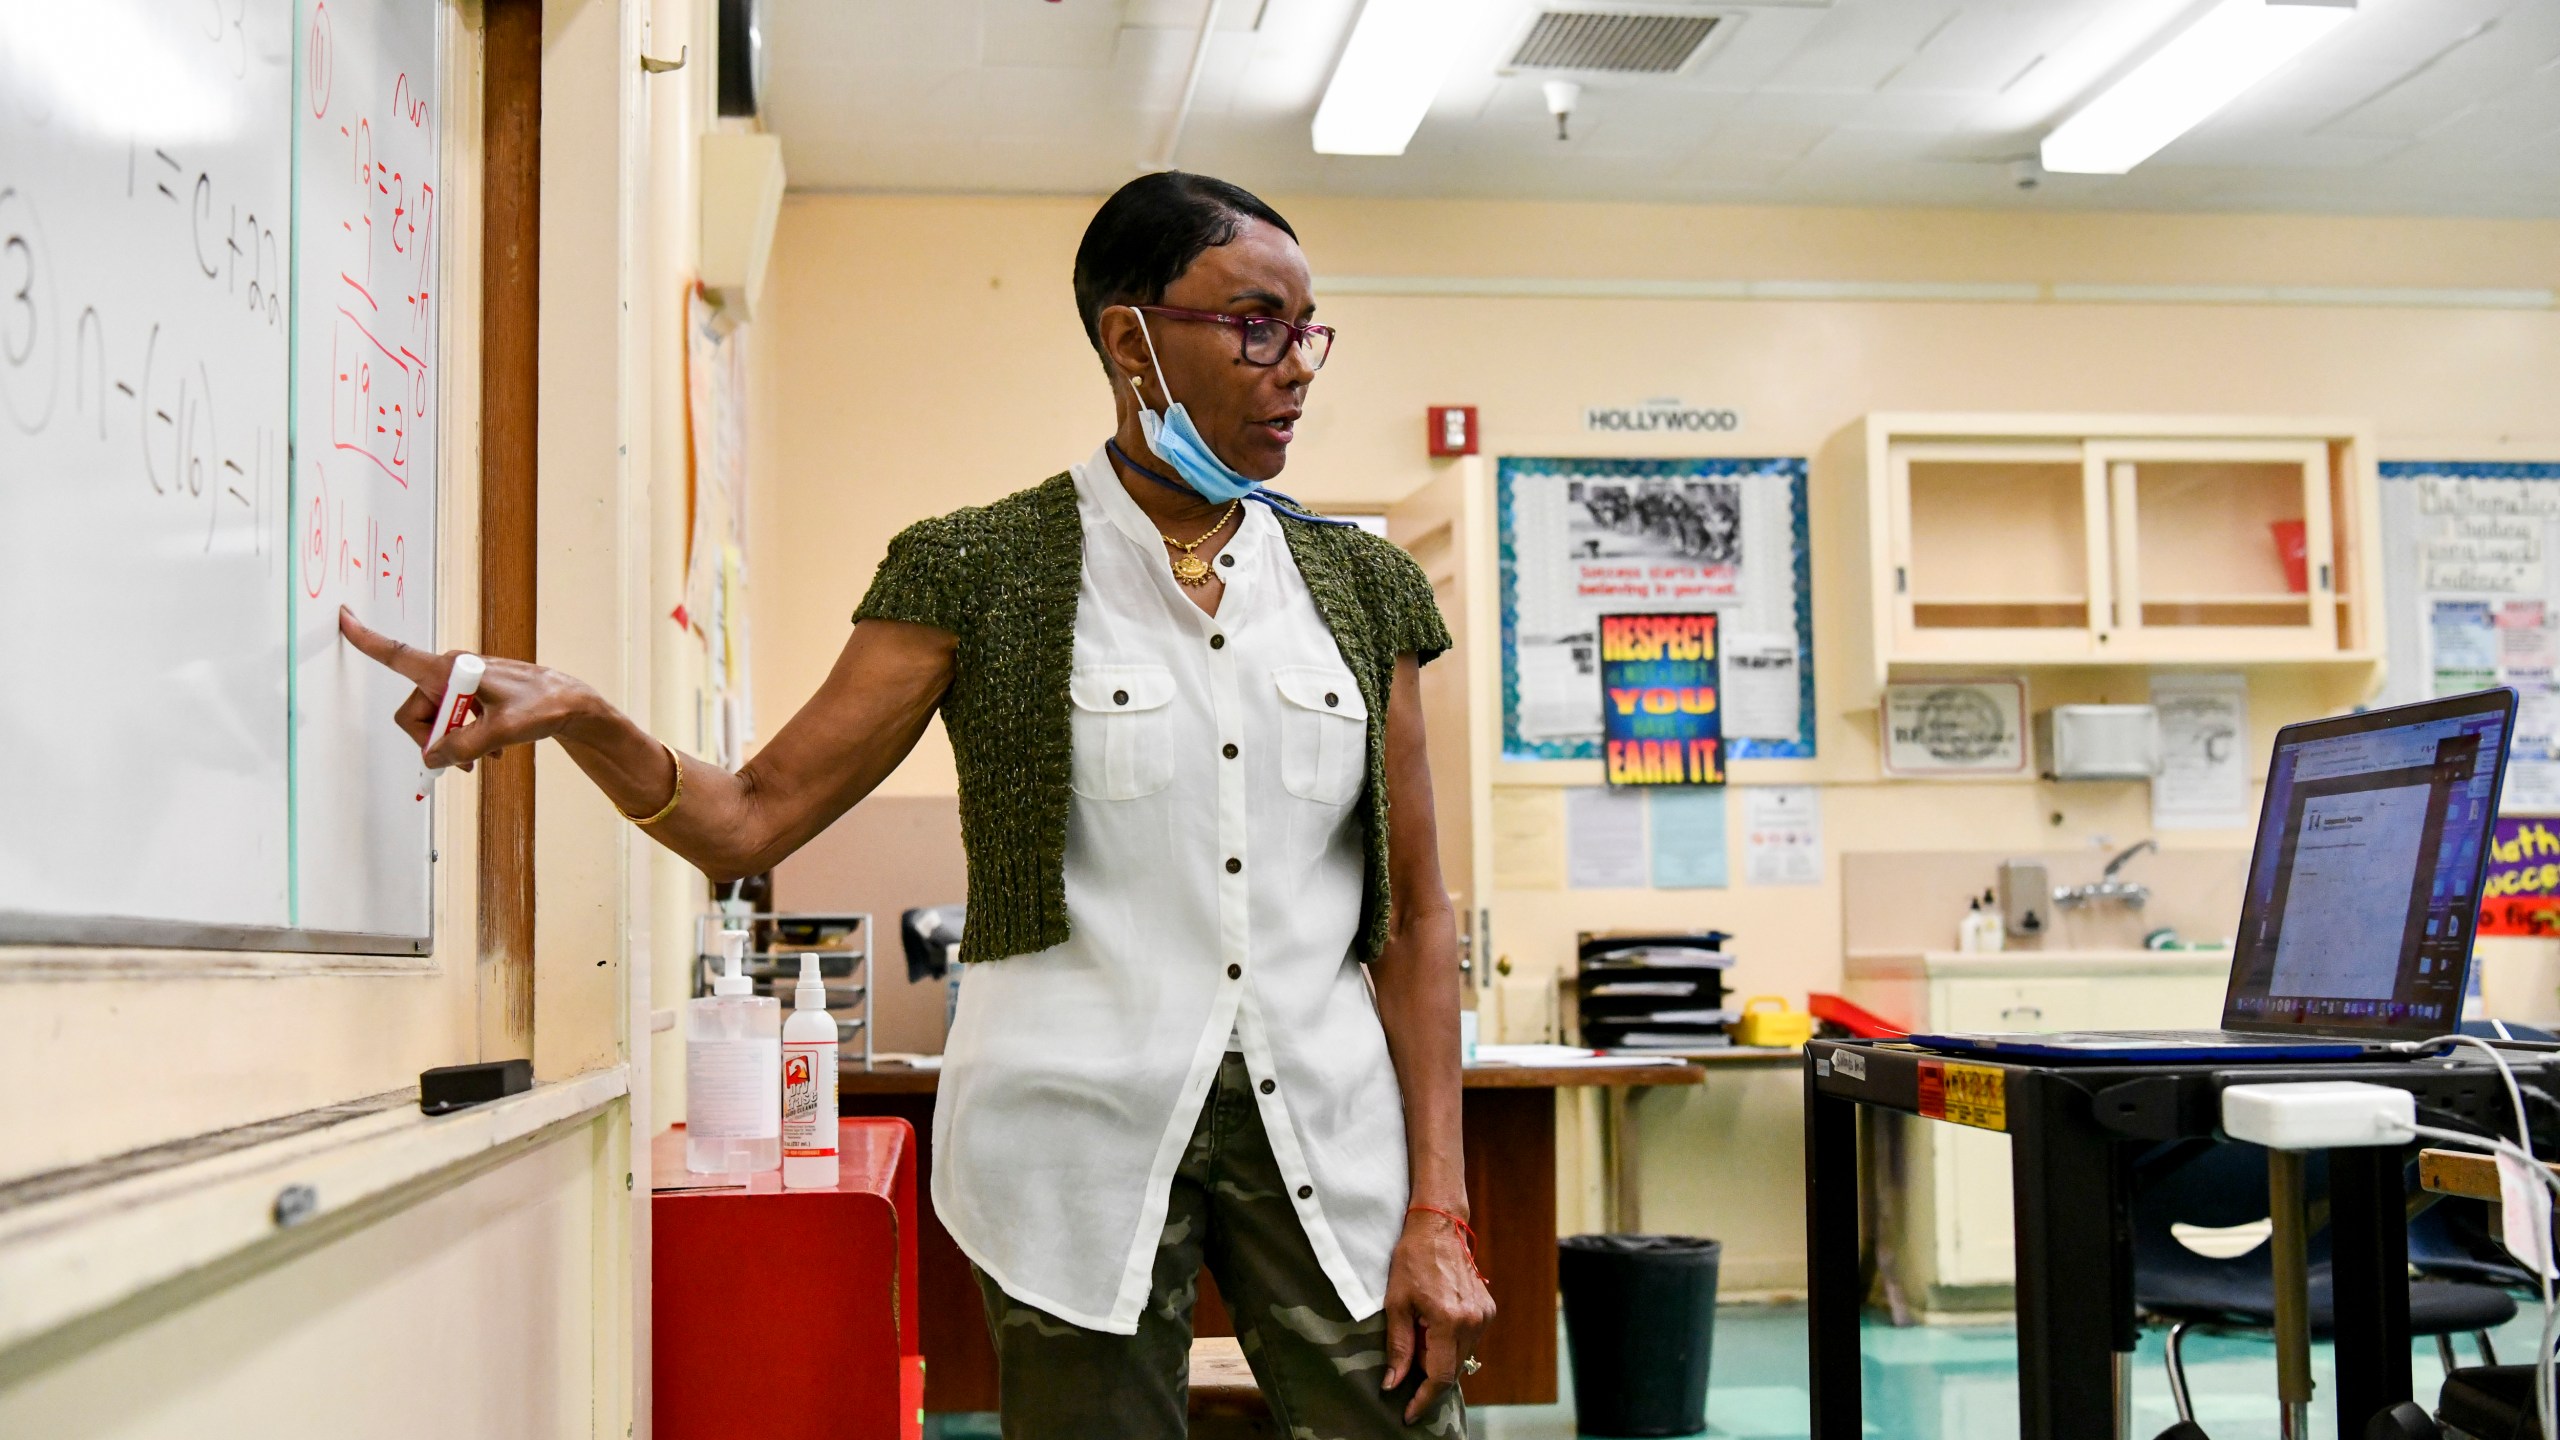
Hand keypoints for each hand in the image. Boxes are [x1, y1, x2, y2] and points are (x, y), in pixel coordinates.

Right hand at [338, 607, 598, 769]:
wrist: (572, 705)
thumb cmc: (543, 707)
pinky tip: (488, 751)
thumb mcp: (500, 732)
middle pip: (415, 711)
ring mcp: (462, 683)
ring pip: (434, 722)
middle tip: (463, 759)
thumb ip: (461, 746)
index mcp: (450, 669)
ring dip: (451, 744)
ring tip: (481, 758)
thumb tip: (432, 757)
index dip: (368, 639)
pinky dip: (464, 739)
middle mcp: (451, 672)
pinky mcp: (473, 694)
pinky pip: (452, 722)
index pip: (399, 654)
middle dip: (432, 739)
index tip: (344, 617)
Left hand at [1381, 1206, 1494, 1422]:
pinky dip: (1450, 1342)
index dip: (1424, 1399)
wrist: (1439, 1227)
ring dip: (1440, 1357)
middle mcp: (1473, 1321)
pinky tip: (1435, 1322)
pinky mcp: (1488, 1310)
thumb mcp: (1396, 1303)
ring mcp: (1484, 1316)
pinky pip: (1468, 1340)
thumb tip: (1393, 1383)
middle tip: (1407, 1361)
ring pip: (1461, 1357)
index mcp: (1449, 1320)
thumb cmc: (1412, 1260)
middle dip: (1428, 1375)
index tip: (1409, 1413)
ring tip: (1420, 1330)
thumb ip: (1398, 1346)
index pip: (1440, 1376)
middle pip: (1452, 1370)